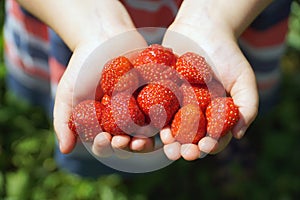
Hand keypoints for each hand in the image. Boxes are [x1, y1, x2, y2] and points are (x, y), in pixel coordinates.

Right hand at [52, 1, 153, 154]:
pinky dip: (162, 118)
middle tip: (125, 142)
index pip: (104, 143)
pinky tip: (163, 121)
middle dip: (128, 145)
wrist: (105, 38)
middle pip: (128, 141)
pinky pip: (162, 110)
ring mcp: (141, 110)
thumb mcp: (67, 93)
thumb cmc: (82, 66)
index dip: (104, 146)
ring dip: (147, 138)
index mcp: (104, 125)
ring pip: (147, 130)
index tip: (104, 140)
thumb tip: (65, 150)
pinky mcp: (157, 96)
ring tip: (144, 139)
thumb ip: (64, 121)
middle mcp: (124, 121)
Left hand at [160, 5, 258, 159]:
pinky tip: (149, 123)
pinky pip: (153, 108)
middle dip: (185, 148)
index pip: (213, 137)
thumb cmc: (227, 54)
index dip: (210, 145)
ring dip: (165, 138)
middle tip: (182, 153)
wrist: (203, 30)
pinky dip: (151, 117)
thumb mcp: (243, 79)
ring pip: (168, 127)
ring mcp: (174, 106)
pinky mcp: (157, 94)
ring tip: (165, 142)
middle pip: (188, 138)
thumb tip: (238, 135)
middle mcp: (193, 115)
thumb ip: (246, 107)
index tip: (206, 147)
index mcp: (213, 117)